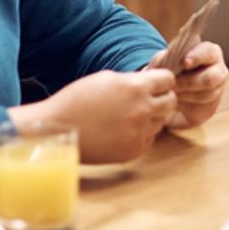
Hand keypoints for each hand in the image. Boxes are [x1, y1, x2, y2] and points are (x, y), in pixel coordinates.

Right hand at [10, 68, 176, 163]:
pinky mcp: (133, 151)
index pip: (168, 80)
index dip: (161, 81)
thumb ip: (132, 81)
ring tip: (127, 117)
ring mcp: (139, 132)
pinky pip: (149, 139)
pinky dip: (140, 135)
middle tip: (146, 101)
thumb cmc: (78, 99)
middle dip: (161, 99)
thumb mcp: (107, 79)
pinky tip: (120, 131)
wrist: (57, 128)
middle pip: (171, 102)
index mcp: (136, 87)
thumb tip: (150, 84)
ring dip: (150, 118)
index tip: (154, 84)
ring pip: (160, 122)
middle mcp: (142, 110)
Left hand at [159, 40, 227, 128]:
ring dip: (184, 95)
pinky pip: (199, 108)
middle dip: (187, 82)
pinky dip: (184, 106)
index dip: (197, 57)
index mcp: (211, 53)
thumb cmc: (171, 70)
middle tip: (172, 84)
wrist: (172, 93)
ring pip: (204, 95)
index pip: (208, 52)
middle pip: (209, 78)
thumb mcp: (165, 61)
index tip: (184, 62)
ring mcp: (218, 90)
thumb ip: (165, 58)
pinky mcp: (211, 107)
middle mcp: (219, 71)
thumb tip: (166, 61)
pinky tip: (175, 102)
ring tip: (171, 92)